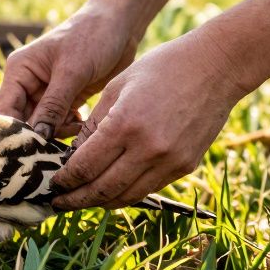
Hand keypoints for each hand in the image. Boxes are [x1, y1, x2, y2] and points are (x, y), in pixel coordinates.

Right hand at [0, 5, 139, 137]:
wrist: (120, 27)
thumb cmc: (91, 38)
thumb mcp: (71, 72)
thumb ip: (53, 105)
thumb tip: (38, 136)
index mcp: (19, 70)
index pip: (6, 108)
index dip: (15, 130)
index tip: (32, 149)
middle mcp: (28, 83)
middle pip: (23, 121)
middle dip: (39, 135)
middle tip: (57, 149)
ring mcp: (46, 92)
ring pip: (42, 125)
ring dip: (57, 133)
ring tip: (77, 127)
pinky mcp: (65, 99)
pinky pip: (59, 122)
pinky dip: (69, 128)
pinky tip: (82, 124)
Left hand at [49, 28, 252, 210]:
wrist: (215, 67)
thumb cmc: (160, 68)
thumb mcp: (116, 88)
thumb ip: (92, 126)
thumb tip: (71, 157)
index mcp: (124, 124)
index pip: (85, 167)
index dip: (65, 180)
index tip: (53, 185)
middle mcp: (148, 149)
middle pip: (103, 189)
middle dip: (77, 199)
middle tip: (59, 203)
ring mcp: (170, 161)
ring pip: (127, 196)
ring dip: (102, 202)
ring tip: (83, 200)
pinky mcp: (186, 166)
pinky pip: (149, 187)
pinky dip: (127, 192)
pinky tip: (113, 190)